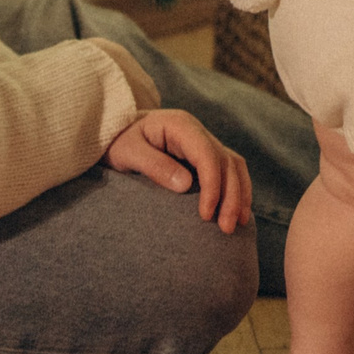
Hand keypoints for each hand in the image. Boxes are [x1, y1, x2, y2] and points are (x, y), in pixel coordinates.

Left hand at [104, 108, 251, 233]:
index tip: (205, 214)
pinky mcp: (203, 154)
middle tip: (226, 228)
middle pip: (225, 162)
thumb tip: (185, 185)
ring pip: (233, 165)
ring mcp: (202, 142)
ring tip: (236, 223)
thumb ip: (154, 165)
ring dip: (238, 194)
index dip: (212, 185)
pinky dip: (236, 189)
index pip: (207, 155)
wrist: (115, 134)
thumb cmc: (118, 142)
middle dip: (230, 196)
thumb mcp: (128, 153)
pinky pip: (228, 170)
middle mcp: (197, 131)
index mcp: (180, 125)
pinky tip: (236, 211)